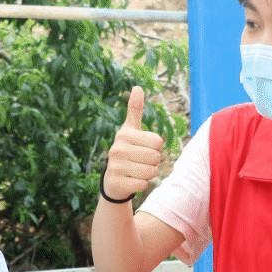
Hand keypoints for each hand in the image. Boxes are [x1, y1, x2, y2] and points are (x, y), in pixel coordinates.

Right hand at [102, 86, 163, 201]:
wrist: (113, 181)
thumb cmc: (127, 152)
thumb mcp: (130, 130)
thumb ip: (135, 110)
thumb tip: (137, 87)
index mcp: (124, 134)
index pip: (158, 141)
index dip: (156, 148)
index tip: (144, 149)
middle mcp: (117, 148)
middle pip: (156, 157)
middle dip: (153, 162)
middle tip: (141, 162)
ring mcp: (115, 166)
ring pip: (151, 171)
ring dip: (149, 174)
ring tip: (137, 172)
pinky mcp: (116, 182)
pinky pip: (143, 184)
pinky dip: (142, 185)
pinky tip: (132, 181)